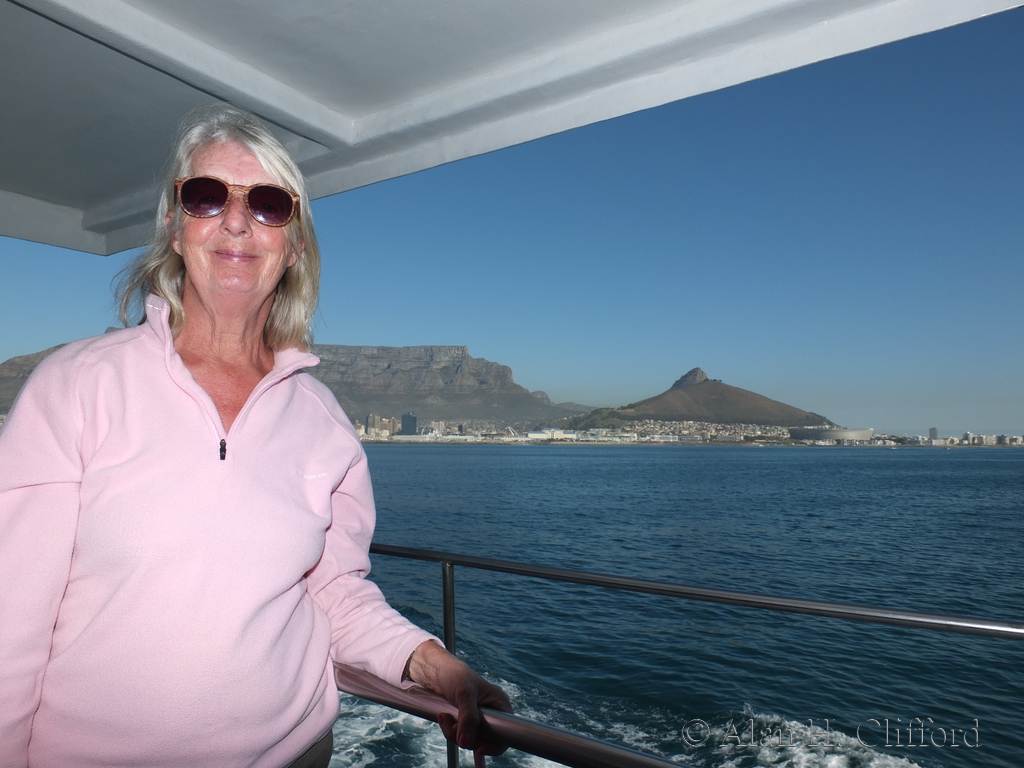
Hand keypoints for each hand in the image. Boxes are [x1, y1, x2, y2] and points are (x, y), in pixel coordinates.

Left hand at [406, 640, 511, 766]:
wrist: (435, 670)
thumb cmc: (455, 674)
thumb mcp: (464, 693)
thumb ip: (467, 717)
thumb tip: (466, 741)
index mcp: (499, 704)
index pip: (505, 732)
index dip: (495, 744)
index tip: (479, 747)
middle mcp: (491, 714)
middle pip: (486, 739)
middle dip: (467, 737)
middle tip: (450, 724)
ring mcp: (476, 719)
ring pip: (470, 739)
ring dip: (454, 733)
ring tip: (443, 716)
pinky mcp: (462, 722)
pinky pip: (463, 737)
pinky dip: (457, 739)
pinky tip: (474, 763)